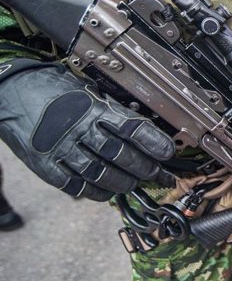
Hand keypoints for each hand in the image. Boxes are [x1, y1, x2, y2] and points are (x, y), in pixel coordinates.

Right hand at [0, 62, 175, 200]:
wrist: (10, 92)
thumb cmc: (54, 89)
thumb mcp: (87, 91)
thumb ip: (112, 111)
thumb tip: (144, 131)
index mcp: (93, 107)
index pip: (132, 128)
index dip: (154, 143)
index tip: (168, 152)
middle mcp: (79, 128)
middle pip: (121, 155)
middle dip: (145, 167)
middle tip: (158, 173)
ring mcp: (61, 149)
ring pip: (102, 174)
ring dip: (124, 182)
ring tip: (135, 182)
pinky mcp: (46, 165)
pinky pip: (77, 186)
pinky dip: (97, 192)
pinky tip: (107, 191)